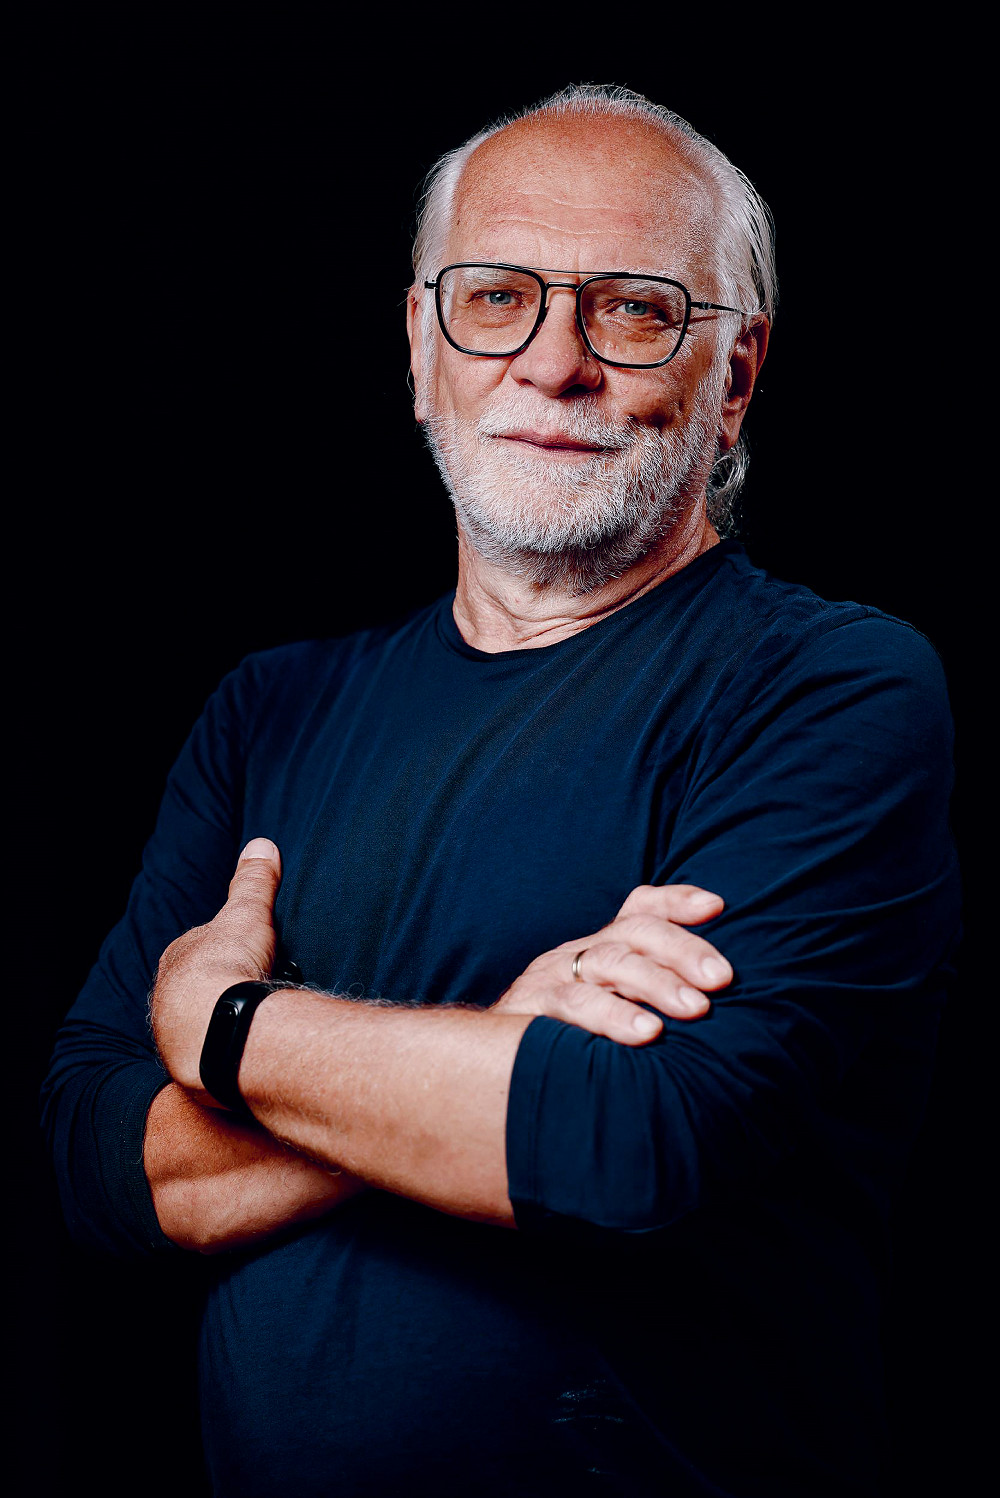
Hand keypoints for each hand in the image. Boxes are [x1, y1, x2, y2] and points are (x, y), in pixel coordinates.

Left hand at [150, 838, 282, 1101]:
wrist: (214, 1027)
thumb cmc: (227, 966)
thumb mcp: (247, 913)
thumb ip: (254, 881)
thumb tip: (262, 845)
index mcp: (178, 959)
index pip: (198, 950)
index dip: (223, 951)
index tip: (247, 954)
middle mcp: (167, 998)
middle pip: (196, 991)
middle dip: (218, 992)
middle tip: (254, 991)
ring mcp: (175, 1036)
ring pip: (199, 1026)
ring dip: (221, 1026)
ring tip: (254, 1027)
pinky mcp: (189, 1068)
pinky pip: (210, 1056)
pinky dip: (227, 1053)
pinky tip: (247, 1053)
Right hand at [492, 883, 730, 1044]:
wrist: (483, 1061)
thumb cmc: (566, 1038)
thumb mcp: (607, 1006)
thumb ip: (649, 993)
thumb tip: (715, 999)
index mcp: (601, 946)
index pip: (640, 908)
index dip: (677, 901)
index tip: (717, 906)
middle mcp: (579, 952)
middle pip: (636, 932)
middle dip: (684, 951)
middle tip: (722, 979)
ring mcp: (553, 975)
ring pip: (611, 962)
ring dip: (658, 983)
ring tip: (696, 1008)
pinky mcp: (533, 1007)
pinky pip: (576, 1004)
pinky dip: (614, 1016)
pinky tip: (646, 1032)